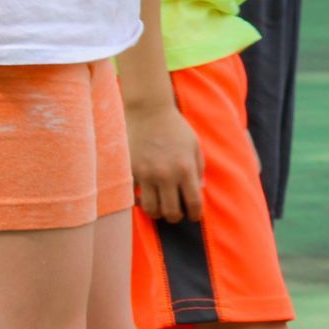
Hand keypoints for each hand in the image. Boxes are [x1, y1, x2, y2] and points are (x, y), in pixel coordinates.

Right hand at [126, 100, 205, 221]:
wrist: (149, 111)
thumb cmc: (175, 128)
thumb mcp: (194, 146)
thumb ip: (198, 169)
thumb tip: (198, 189)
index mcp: (185, 168)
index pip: (193, 202)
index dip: (195, 214)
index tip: (194, 216)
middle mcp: (165, 175)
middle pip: (171, 212)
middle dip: (176, 217)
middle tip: (176, 214)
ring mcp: (146, 174)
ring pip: (151, 209)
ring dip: (157, 213)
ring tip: (160, 207)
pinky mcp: (130, 171)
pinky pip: (133, 196)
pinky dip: (140, 201)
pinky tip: (144, 197)